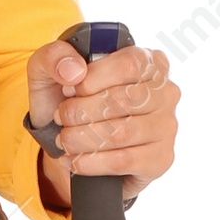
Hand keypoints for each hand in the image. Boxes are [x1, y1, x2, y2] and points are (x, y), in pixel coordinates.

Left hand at [27, 36, 178, 208]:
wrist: (69, 141)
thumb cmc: (69, 100)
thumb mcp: (52, 70)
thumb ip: (55, 57)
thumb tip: (73, 71)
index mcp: (148, 61)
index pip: (128, 65)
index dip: (92, 80)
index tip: (69, 90)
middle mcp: (165, 91)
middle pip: (123, 101)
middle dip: (80, 112)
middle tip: (61, 117)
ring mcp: (166, 126)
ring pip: (121, 133)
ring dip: (81, 139)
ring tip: (64, 139)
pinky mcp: (160, 158)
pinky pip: (123, 161)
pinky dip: (90, 162)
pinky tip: (74, 159)